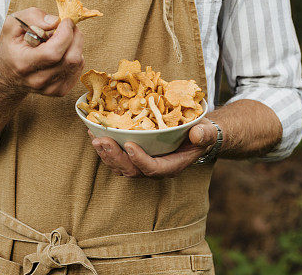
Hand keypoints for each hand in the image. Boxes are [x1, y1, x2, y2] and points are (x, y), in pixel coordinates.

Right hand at [0, 8, 83, 96]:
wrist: (6, 73)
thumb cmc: (11, 46)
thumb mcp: (12, 24)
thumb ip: (32, 17)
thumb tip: (55, 21)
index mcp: (23, 63)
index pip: (53, 52)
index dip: (65, 33)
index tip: (65, 20)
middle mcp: (37, 80)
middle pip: (70, 58)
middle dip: (75, 36)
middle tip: (68, 25)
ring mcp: (49, 88)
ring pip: (77, 63)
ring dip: (76, 44)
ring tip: (62, 38)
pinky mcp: (59, 91)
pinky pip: (78, 69)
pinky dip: (76, 55)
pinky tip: (63, 50)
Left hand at [88, 117, 218, 177]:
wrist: (195, 134)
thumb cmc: (201, 133)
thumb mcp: (206, 132)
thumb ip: (203, 135)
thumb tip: (196, 135)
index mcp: (172, 165)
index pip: (154, 168)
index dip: (140, 160)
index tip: (129, 145)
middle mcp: (155, 168)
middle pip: (132, 169)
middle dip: (115, 156)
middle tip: (101, 141)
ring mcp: (144, 163)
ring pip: (121, 166)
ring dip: (106, 153)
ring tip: (94, 138)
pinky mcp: (135, 156)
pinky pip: (118, 156)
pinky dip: (106, 147)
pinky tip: (95, 133)